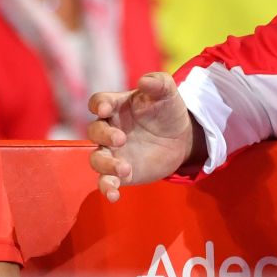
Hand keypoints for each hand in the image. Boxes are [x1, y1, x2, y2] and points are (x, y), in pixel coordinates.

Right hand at [87, 72, 195, 201]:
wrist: (181, 138)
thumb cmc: (168, 110)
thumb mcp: (168, 93)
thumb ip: (158, 83)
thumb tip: (144, 81)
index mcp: (117, 106)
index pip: (98, 102)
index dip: (99, 105)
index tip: (105, 109)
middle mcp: (110, 129)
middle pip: (94, 131)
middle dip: (104, 135)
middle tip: (122, 139)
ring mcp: (113, 152)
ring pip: (97, 159)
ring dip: (106, 165)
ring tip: (125, 169)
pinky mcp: (120, 173)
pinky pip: (106, 181)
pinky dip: (106, 188)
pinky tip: (114, 195)